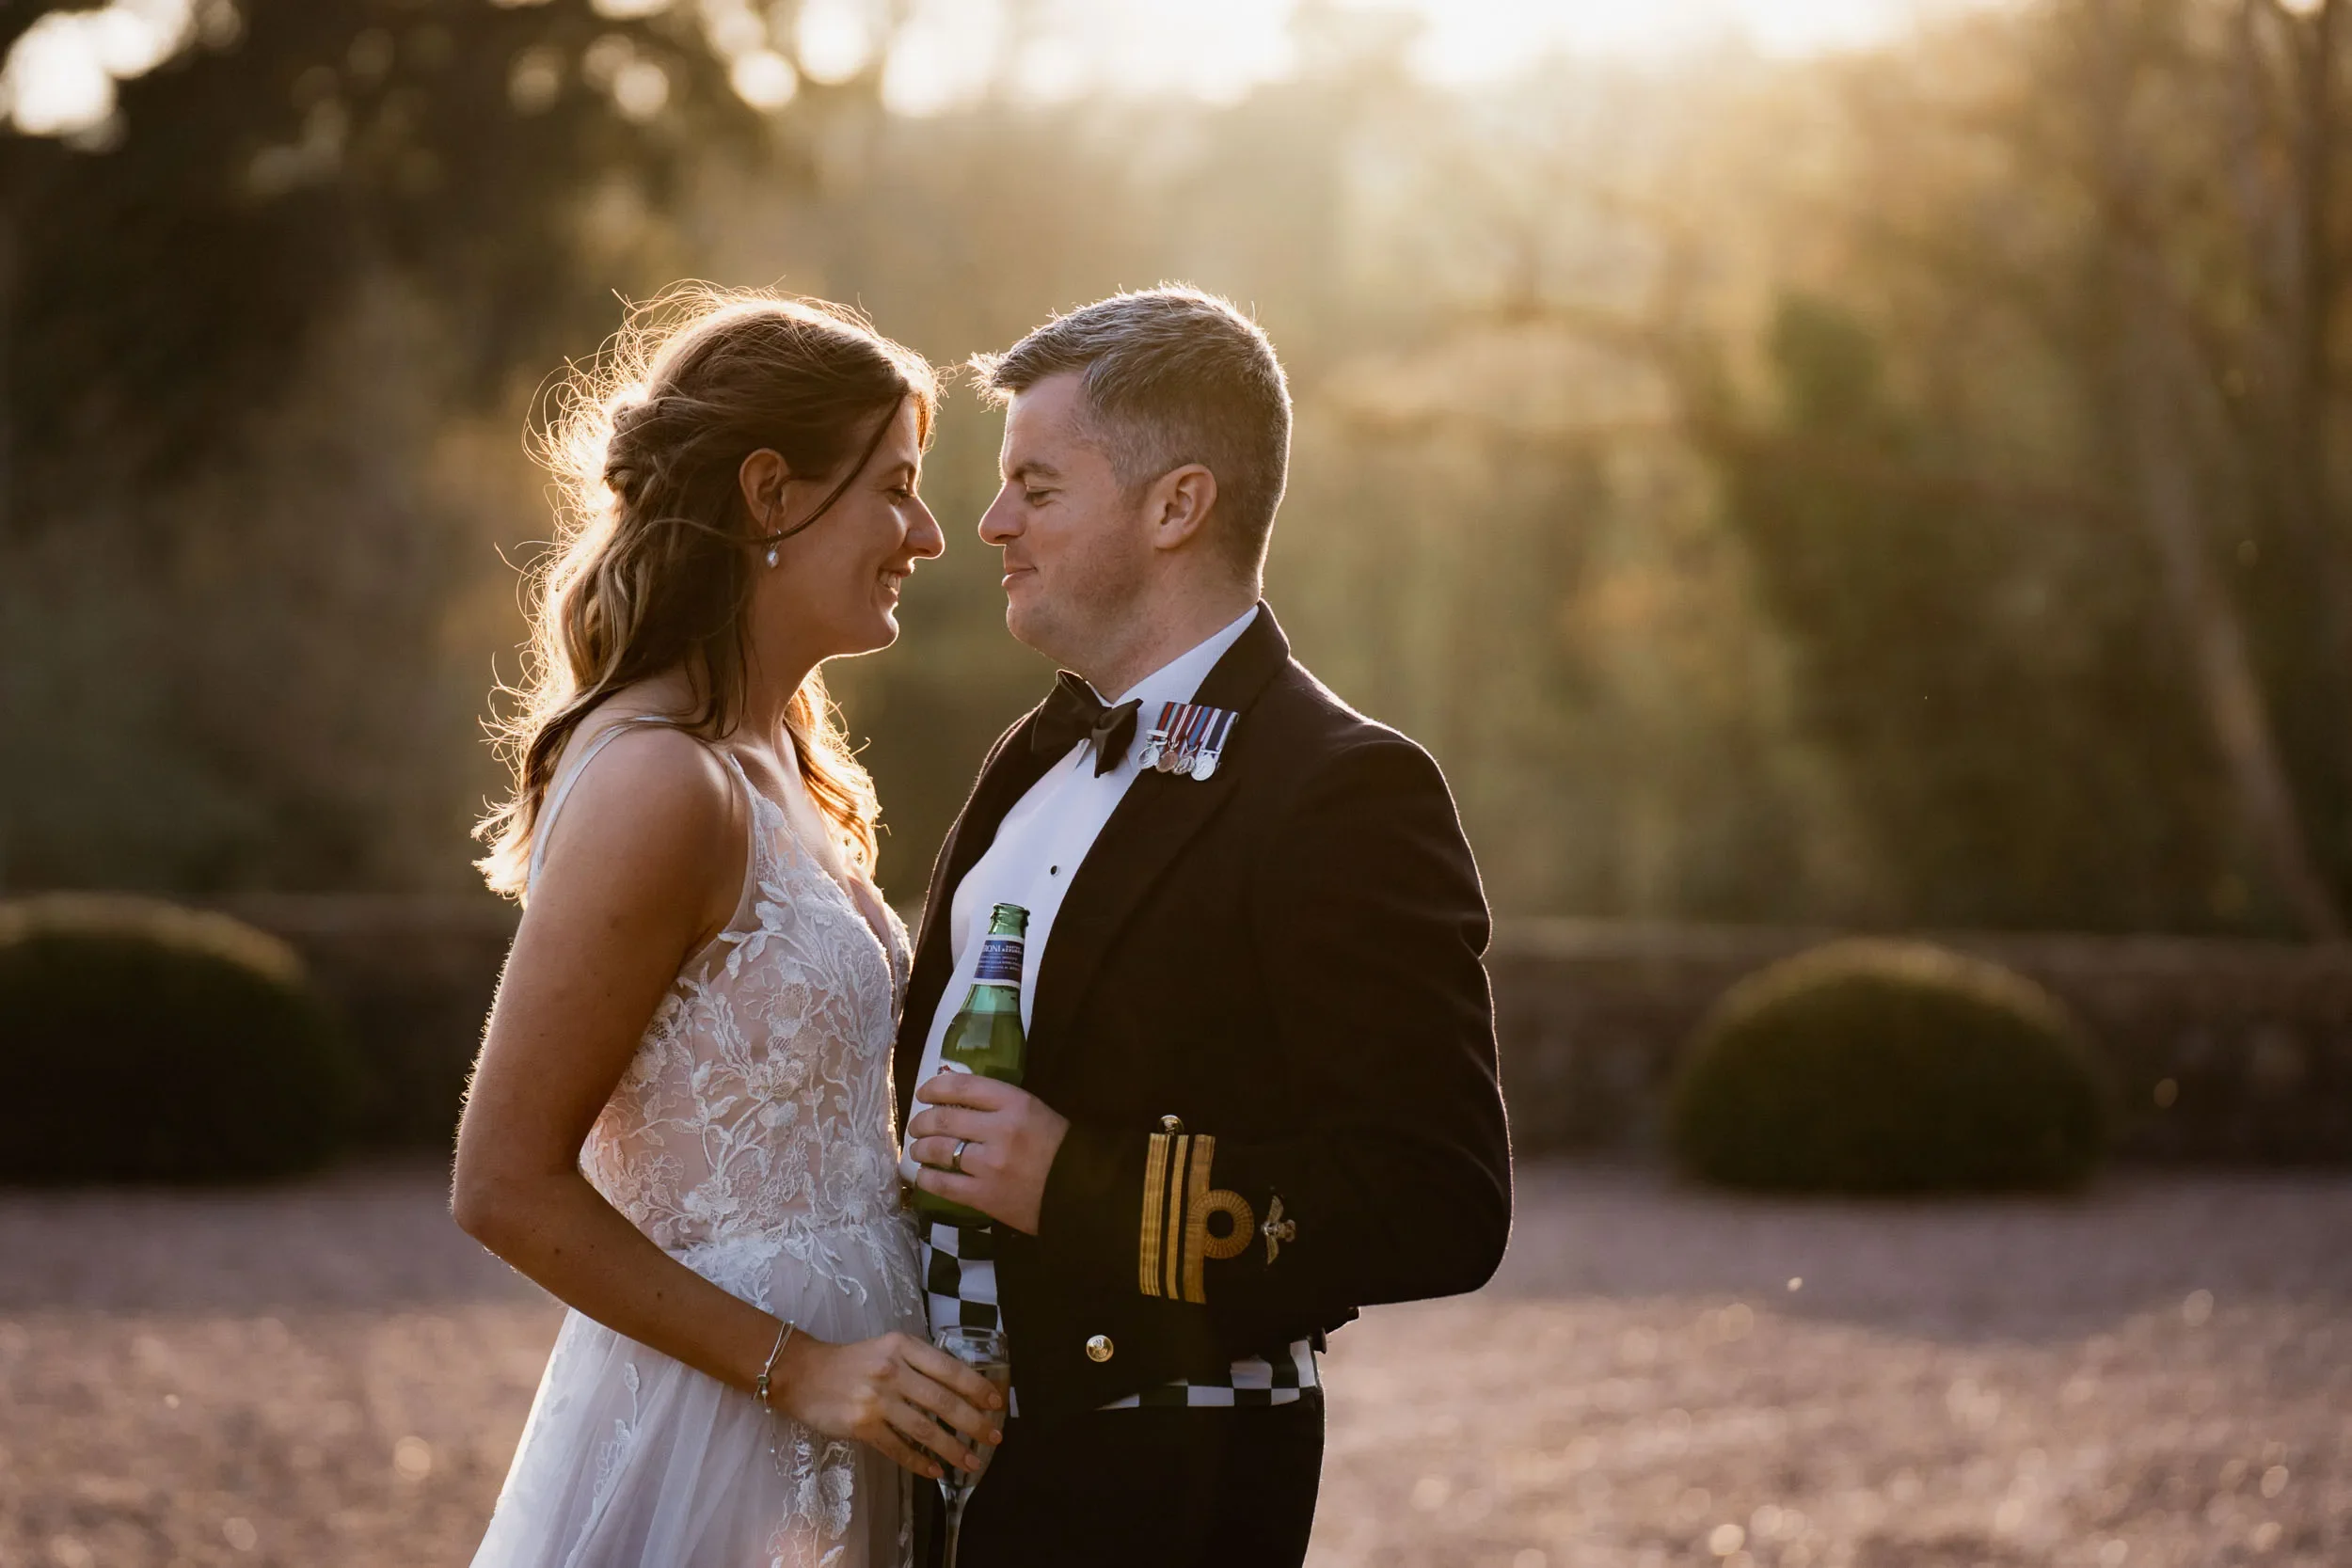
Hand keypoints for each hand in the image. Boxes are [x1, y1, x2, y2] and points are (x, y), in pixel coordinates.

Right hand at [772, 1329, 1004, 1479]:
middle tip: (994, 1437)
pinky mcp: (861, 1426)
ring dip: (952, 1449)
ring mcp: (876, 1400)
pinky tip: (935, 1471)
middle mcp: (892, 1371)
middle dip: (974, 1423)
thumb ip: (919, 1364)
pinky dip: (919, 1462)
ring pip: (925, 1429)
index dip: (977, 1388)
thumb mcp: (888, 1349)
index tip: (996, 1403)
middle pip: (944, 1402)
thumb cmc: (852, 1361)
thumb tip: (960, 1389)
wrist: (803, 1373)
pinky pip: (898, 1448)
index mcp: (903, 1347)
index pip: (950, 1369)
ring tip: (971, 1463)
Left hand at [906, 1072, 1069, 1234]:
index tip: (924, 1093)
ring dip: (921, 1148)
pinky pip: (944, 1184)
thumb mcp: (1035, 1113)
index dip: (936, 1087)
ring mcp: (990, 1164)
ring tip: (918, 1150)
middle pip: (944, 1118)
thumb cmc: (1060, 1150)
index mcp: (1015, 1103)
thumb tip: (958, 1100)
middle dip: (923, 1121)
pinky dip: (928, 1178)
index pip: (963, 1086)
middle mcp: (1000, 1130)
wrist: (1081, 1193)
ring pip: (939, 1150)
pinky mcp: (984, 1195)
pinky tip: (925, 1176)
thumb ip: (1000, 1105)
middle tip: (918, 1126)